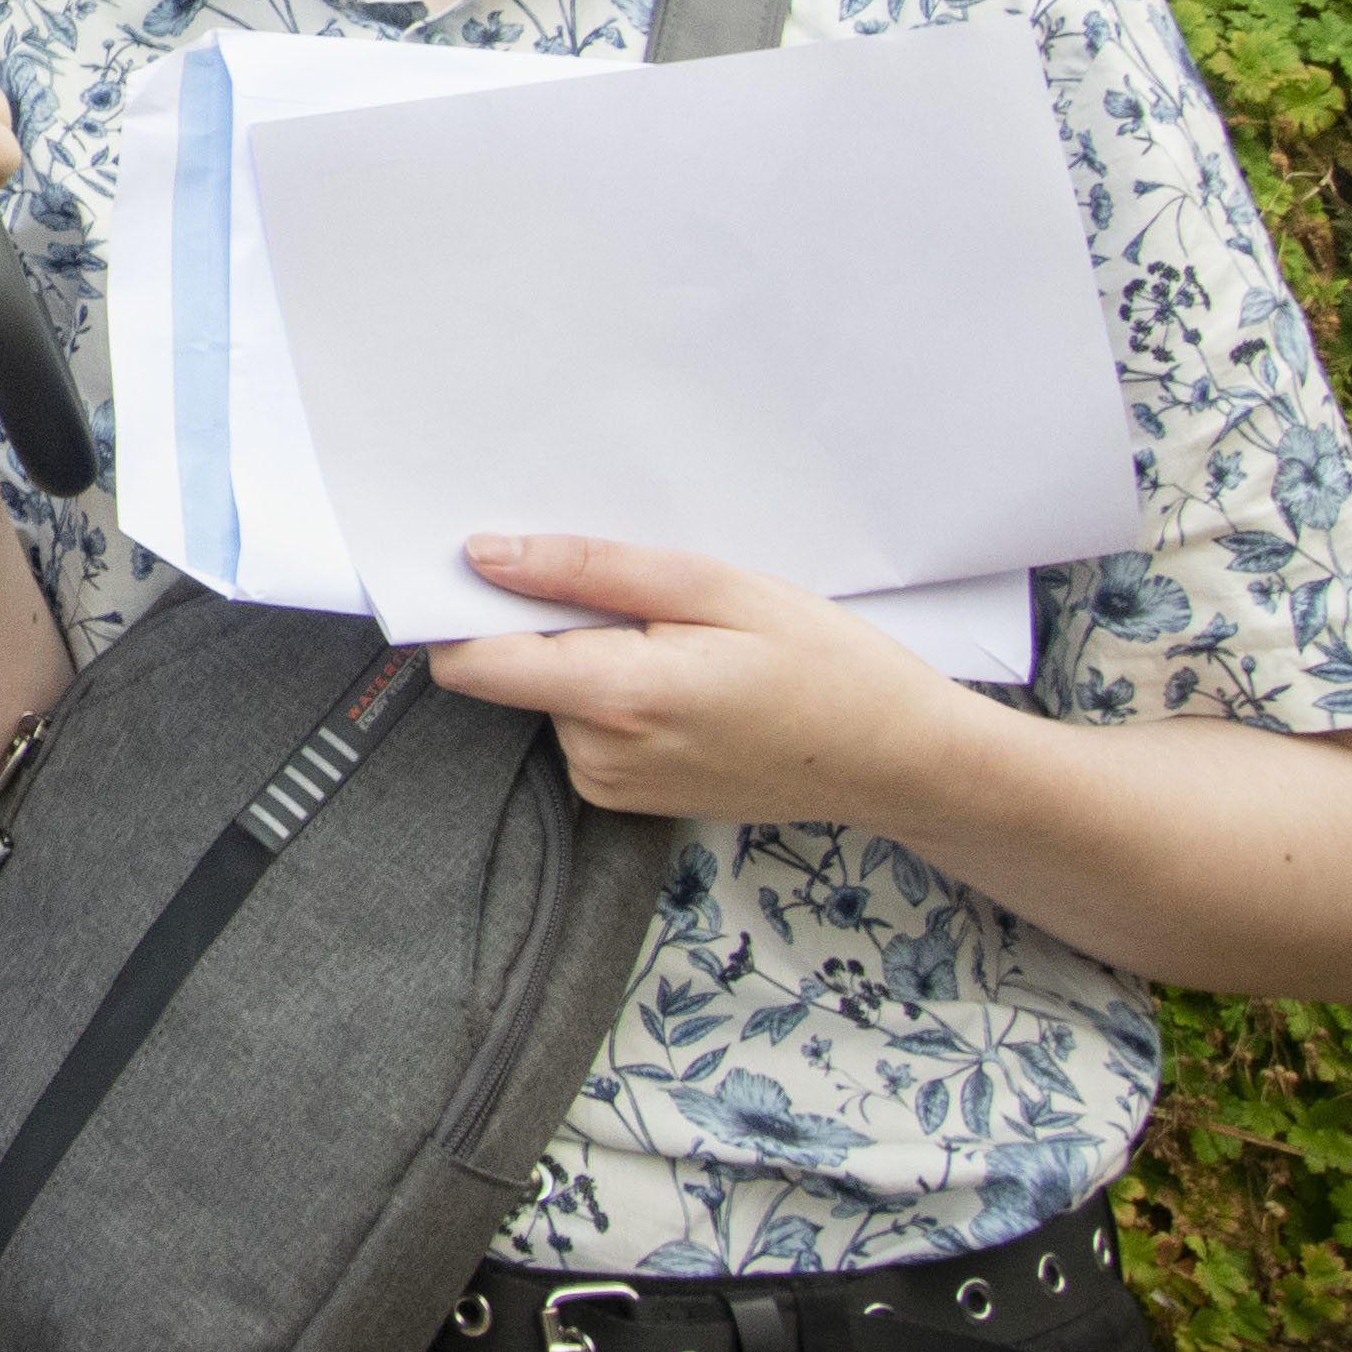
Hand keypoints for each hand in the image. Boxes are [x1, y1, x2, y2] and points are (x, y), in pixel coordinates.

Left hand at [422, 532, 980, 830]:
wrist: (894, 758)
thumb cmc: (823, 664)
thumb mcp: (715, 587)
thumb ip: (590, 571)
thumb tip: (489, 556)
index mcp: (619, 697)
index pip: (473, 663)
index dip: (458, 609)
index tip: (476, 566)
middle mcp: (600, 753)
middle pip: (515, 669)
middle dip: (554, 621)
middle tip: (643, 599)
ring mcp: (612, 783)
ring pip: (552, 693)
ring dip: (594, 656)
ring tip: (683, 643)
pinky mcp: (626, 795)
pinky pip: (585, 724)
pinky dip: (616, 692)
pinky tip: (685, 680)